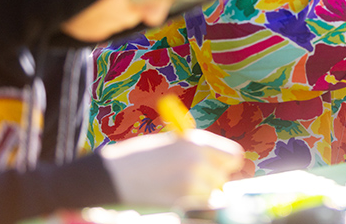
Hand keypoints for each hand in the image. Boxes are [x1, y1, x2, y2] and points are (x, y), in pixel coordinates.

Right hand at [100, 130, 243, 208]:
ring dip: (204, 189)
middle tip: (197, 174)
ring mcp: (189, 184)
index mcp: (195, 142)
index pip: (233, 155)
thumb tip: (220, 162)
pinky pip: (200, 202)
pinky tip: (175, 191)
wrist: (112, 175)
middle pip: (224, 176)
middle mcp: (196, 162)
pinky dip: (193, 200)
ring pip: (213, 192)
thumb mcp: (172, 142)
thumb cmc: (141, 154)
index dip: (228, 160)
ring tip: (181, 182)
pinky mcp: (180, 202)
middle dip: (215, 176)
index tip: (222, 164)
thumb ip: (197, 150)